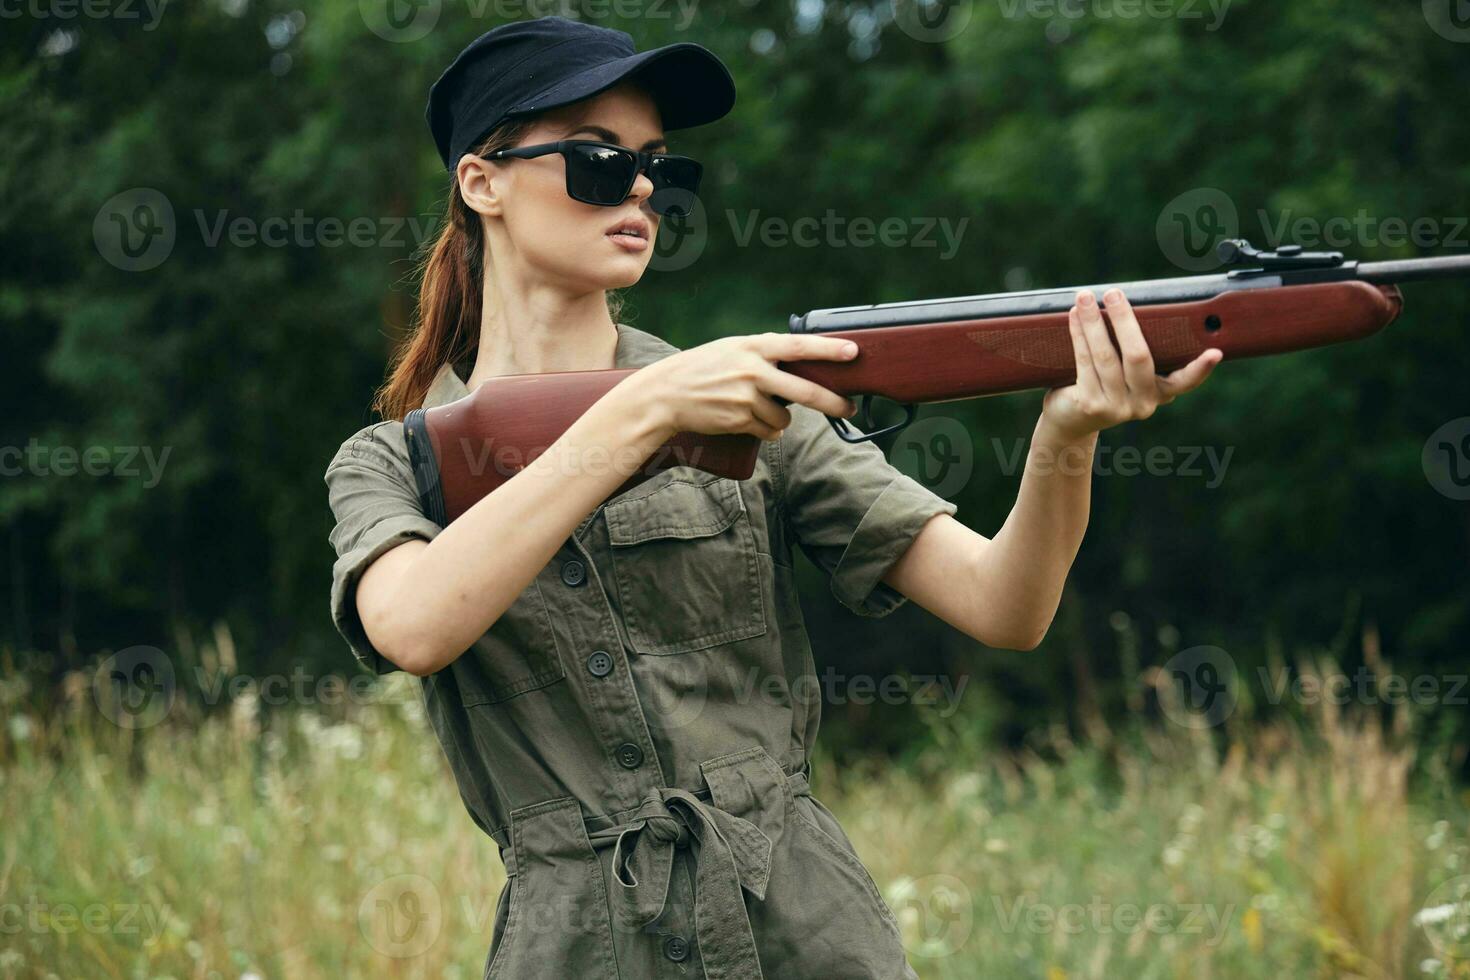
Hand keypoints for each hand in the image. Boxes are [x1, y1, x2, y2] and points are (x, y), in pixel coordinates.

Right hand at [634, 333, 860, 440]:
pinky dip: (766, 429)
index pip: (799, 346)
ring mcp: (746, 397)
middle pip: (805, 391)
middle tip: (849, 408)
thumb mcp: (733, 349)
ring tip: (754, 408)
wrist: (666, 393)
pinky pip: (769, 431)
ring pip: (784, 417)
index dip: (829, 349)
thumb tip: (802, 363)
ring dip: (779, 419)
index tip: (853, 351)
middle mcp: (752, 370)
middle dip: (832, 403)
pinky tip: (745, 419)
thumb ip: (765, 354)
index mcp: (753, 346)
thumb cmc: (703, 369)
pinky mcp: (739, 420)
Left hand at [1040, 288, 1221, 442]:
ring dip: (1093, 322)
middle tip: (1113, 292)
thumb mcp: (1125, 373)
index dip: (1201, 368)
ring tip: (1084, 298)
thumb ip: (1135, 350)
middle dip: (1124, 319)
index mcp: (1161, 392)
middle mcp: (1144, 403)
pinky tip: (1073, 317)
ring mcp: (1118, 408)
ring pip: (1106, 356)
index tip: (1215, 353)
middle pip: (1138, 356)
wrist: (1071, 420)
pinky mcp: (1092, 406)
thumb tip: (1125, 302)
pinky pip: (1085, 363)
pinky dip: (1079, 336)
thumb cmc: (1102, 384)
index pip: (1186, 381)